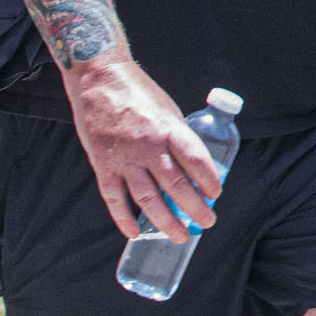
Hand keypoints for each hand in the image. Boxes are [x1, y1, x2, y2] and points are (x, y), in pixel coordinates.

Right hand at [62, 55, 220, 241]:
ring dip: (165, 221)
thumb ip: (179, 137)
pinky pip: (114, 198)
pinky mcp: (102, 164)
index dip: (209, 181)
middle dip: (194, 208)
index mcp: (168, 128)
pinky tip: (135, 233)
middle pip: (175, 185)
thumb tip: (195, 168)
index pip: (196, 160)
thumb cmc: (139, 93)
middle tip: (206, 222)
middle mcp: (147, 145)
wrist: (99, 79)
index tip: (216, 194)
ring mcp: (123, 157)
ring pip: (147, 198)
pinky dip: (124, 218)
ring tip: (179, 236)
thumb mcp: (169, 110)